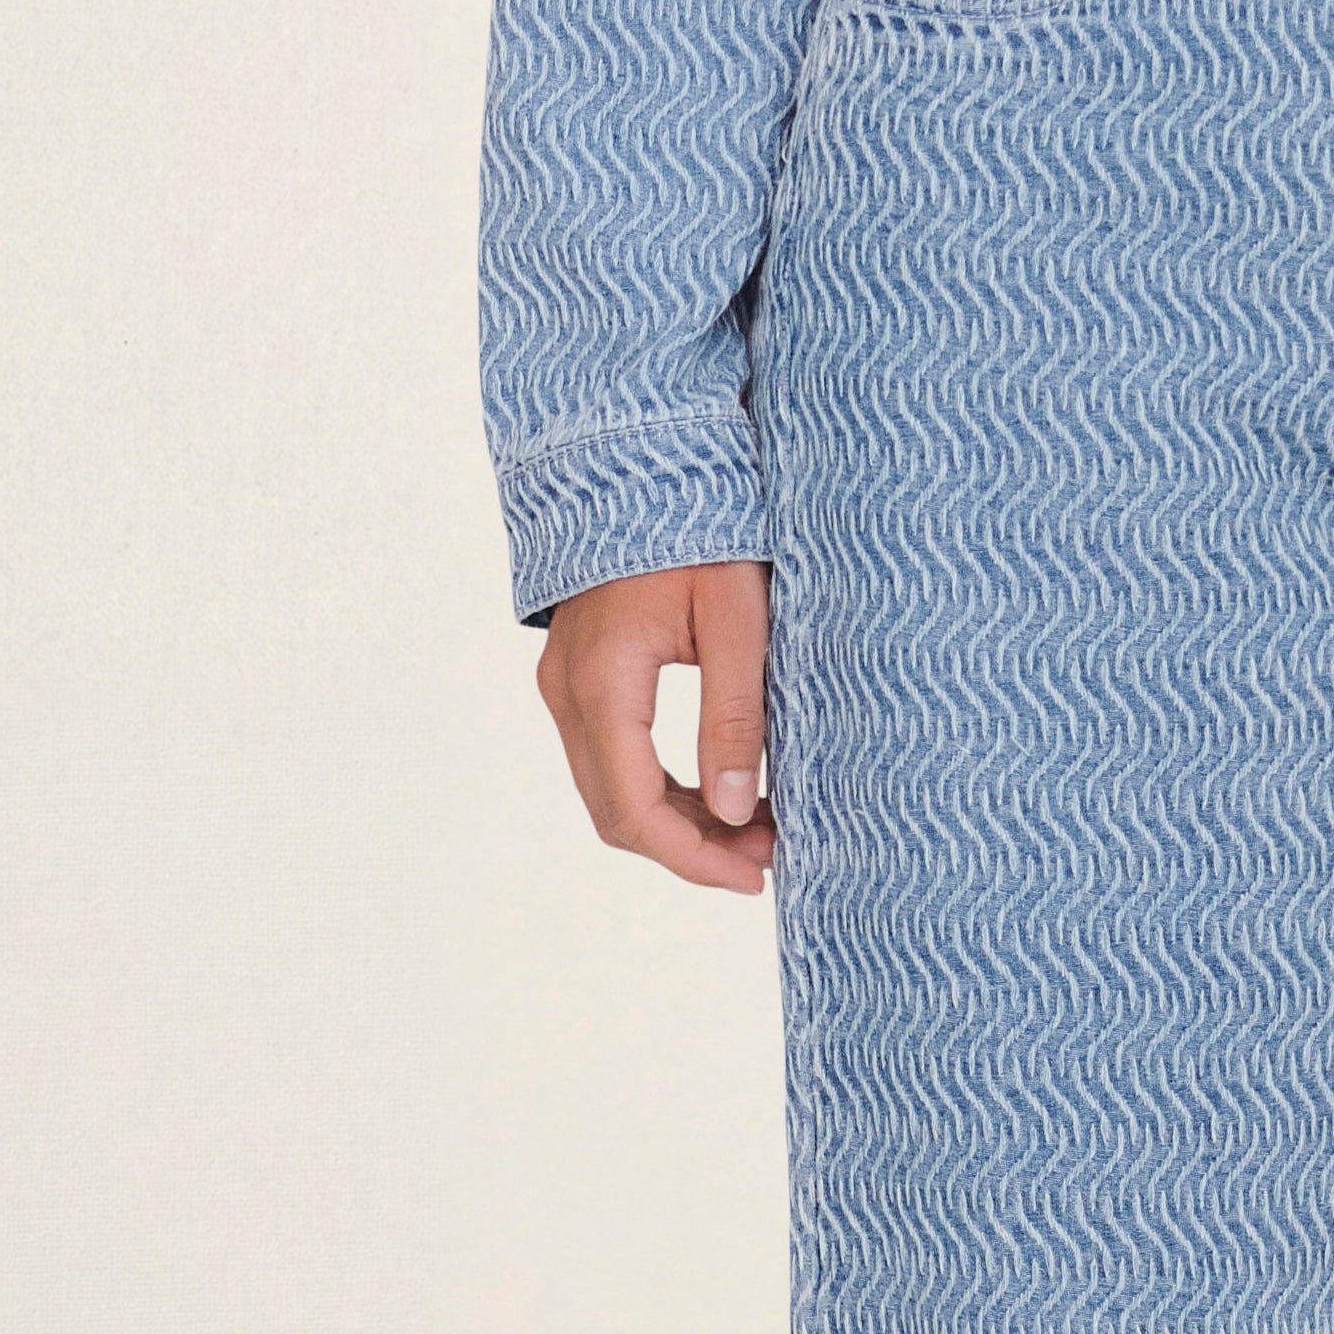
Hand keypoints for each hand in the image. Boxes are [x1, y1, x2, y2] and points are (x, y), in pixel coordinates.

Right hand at [540, 559, 774, 891]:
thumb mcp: (737, 618)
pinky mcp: (581, 674)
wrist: (642, 459)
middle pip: (616, 812)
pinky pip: (611, 756)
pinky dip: (663, 786)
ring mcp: (566, 682)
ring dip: (678, 821)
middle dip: (690, 848)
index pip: (635, 808)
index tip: (756, 874)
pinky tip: (722, 789)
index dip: (693, 858)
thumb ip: (735, 715)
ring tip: (758, 827)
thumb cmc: (700, 526)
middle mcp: (568, 690)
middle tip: (767, 855)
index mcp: (603, 680)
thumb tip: (736, 812)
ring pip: (611, 789)